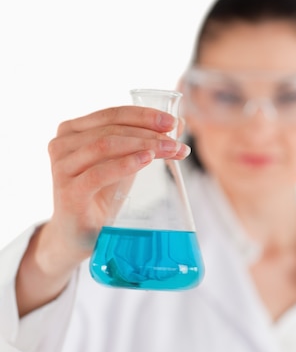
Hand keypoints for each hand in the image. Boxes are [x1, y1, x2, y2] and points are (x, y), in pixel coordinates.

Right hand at [16, 105, 190, 314]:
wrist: (77, 236)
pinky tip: (147, 160)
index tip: (173, 122)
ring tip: (170, 151)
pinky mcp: (68, 192)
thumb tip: (178, 123)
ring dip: (144, 145)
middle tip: (176, 142)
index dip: (144, 115)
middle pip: (112, 128)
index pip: (112, 114)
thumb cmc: (100, 195)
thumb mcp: (124, 163)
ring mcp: (61, 168)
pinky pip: (99, 173)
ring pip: (107, 145)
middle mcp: (61, 144)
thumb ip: (144, 142)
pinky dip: (126, 164)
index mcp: (72, 130)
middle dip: (149, 133)